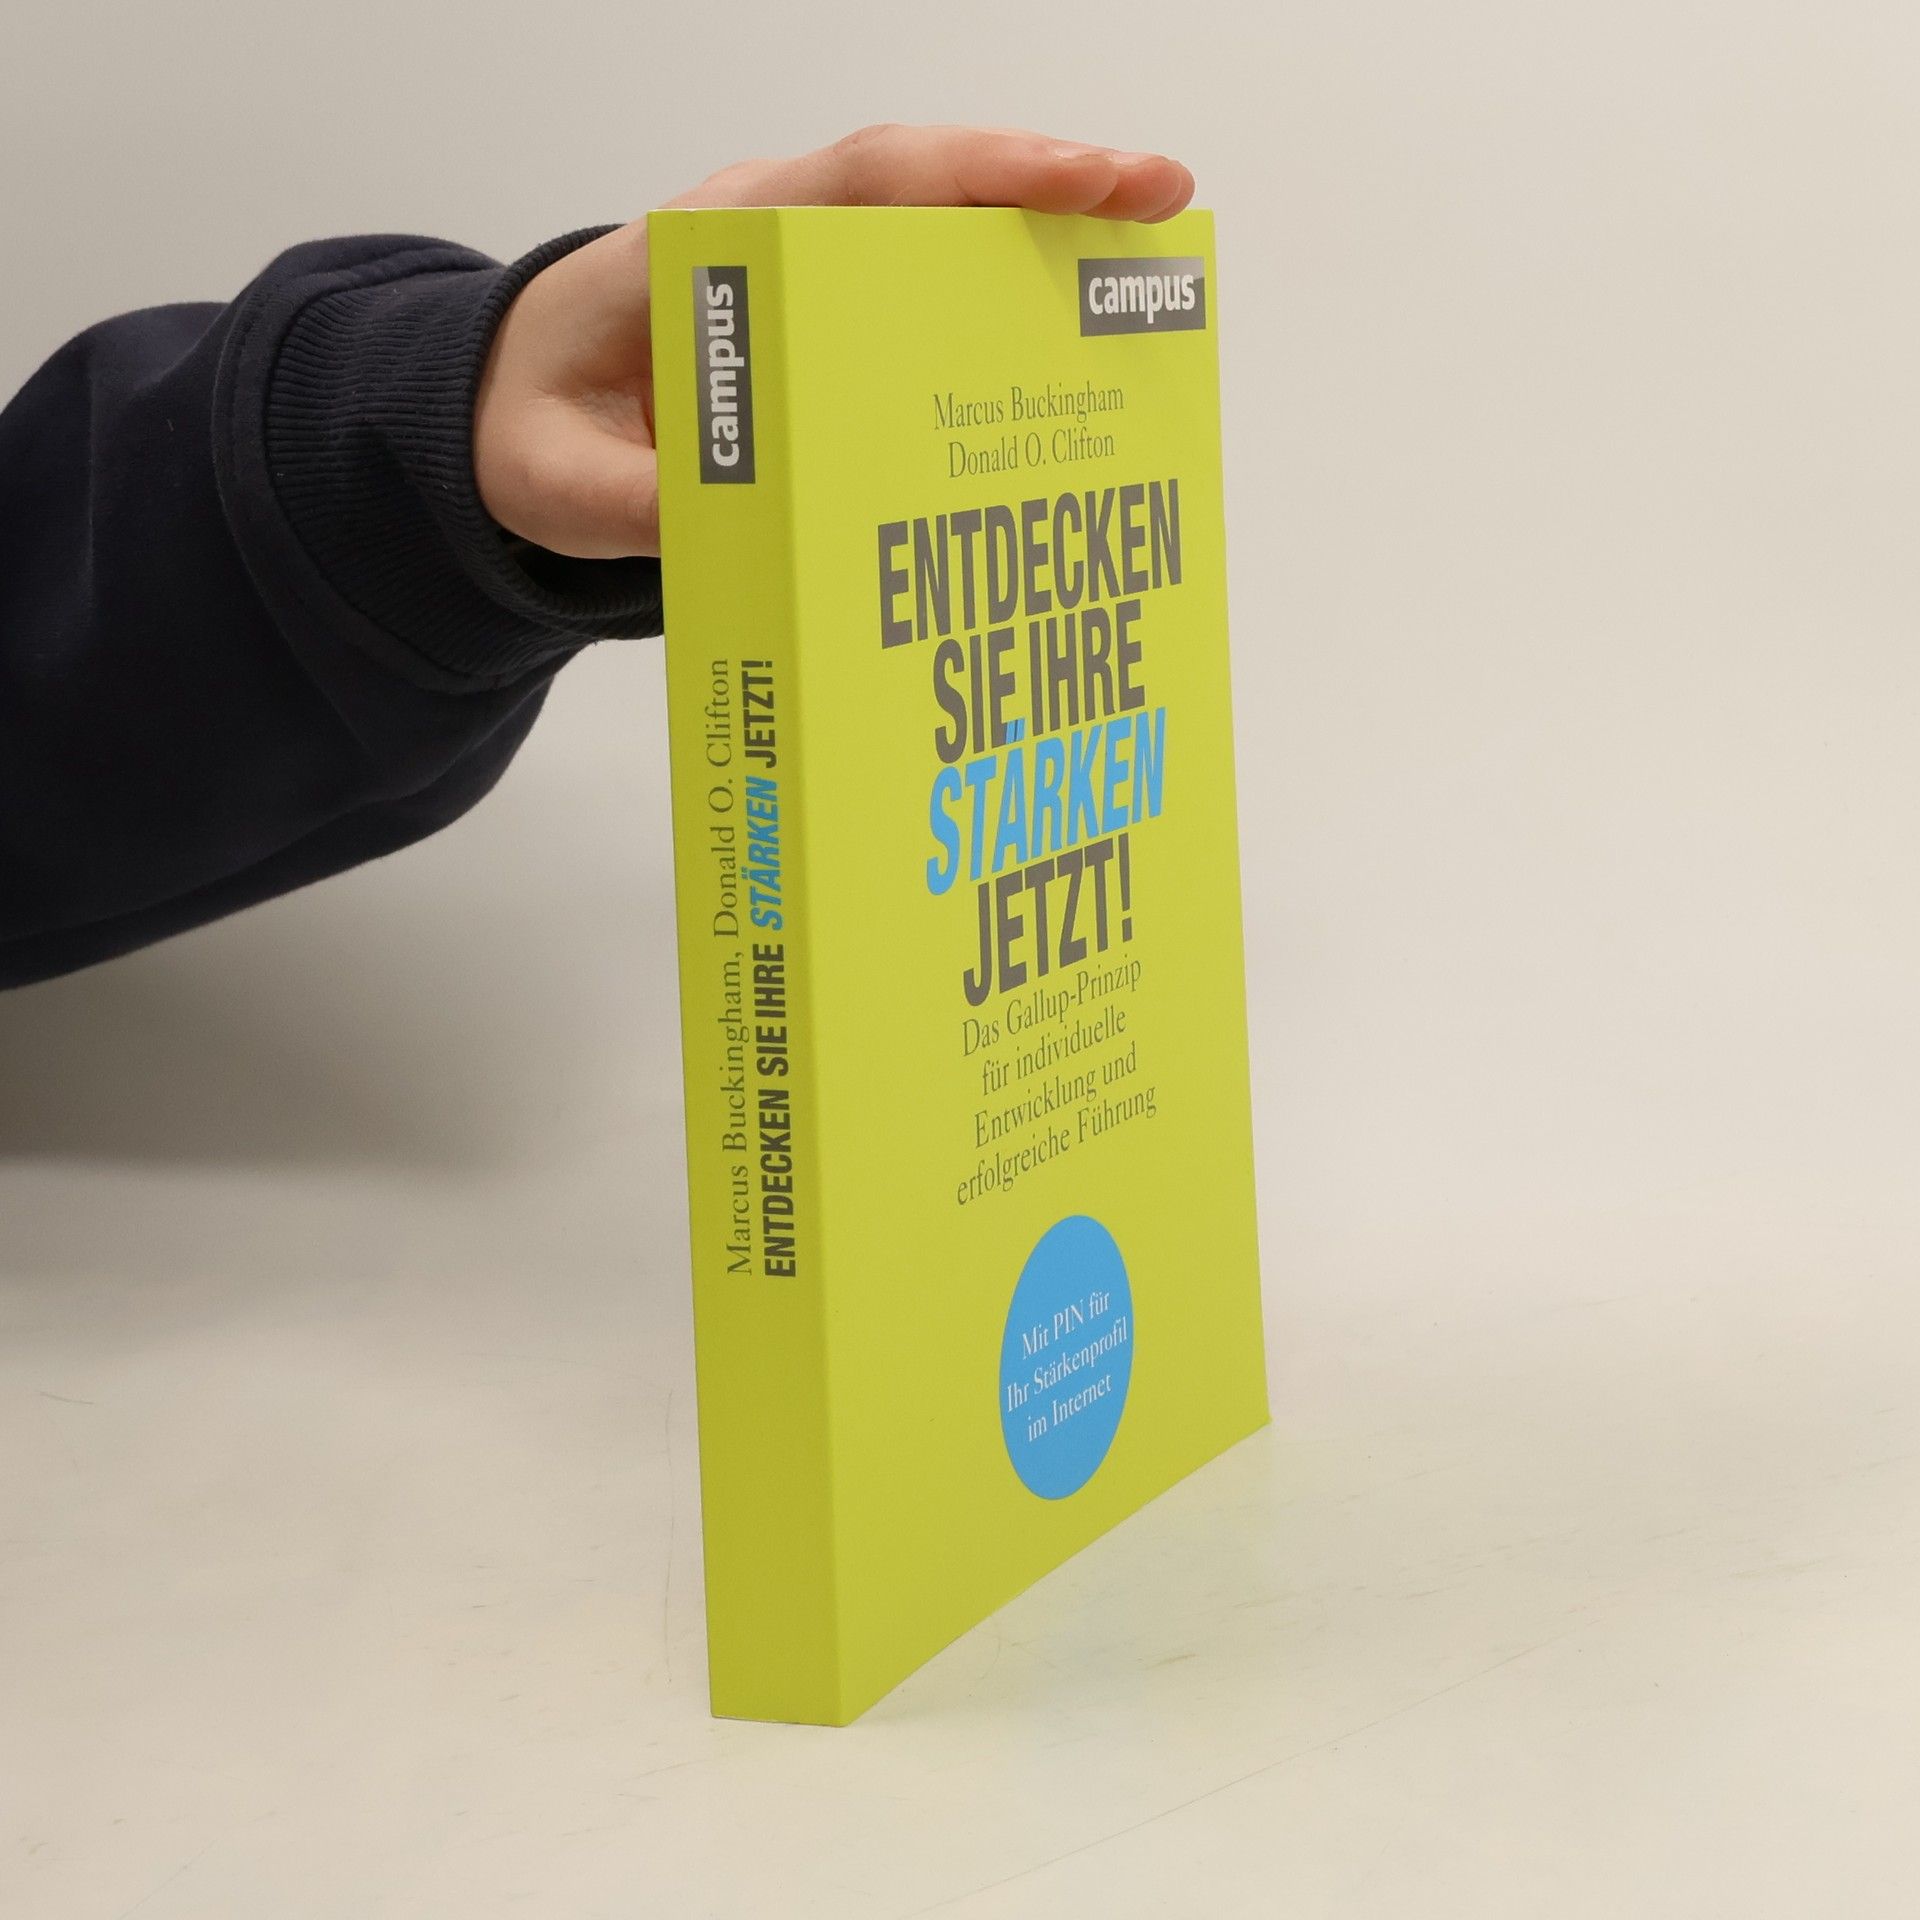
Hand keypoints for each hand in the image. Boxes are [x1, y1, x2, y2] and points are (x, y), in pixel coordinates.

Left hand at [472, 123, 1196, 561]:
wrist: (509, 405)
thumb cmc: (531, 424)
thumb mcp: (554, 478)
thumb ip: (630, 504)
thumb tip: (733, 529)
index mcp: (710, 244)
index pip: (862, 183)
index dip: (980, 176)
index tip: (1083, 179)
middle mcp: (770, 231)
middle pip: (927, 185)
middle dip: (1050, 188)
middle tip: (1165, 208)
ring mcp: (803, 266)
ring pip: (938, 227)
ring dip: (1043, 240)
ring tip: (1150, 269)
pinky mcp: (821, 312)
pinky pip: (922, 281)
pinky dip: (999, 291)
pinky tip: (1069, 329)